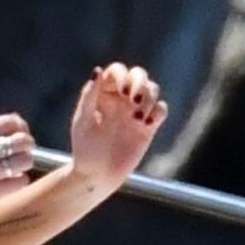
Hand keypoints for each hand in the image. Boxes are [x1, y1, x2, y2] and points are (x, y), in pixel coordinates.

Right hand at [0, 114, 35, 221]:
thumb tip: (16, 126)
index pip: (8, 122)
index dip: (20, 127)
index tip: (19, 133)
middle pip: (19, 140)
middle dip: (28, 144)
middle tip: (25, 151)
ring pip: (23, 160)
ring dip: (26, 162)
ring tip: (19, 167)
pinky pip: (20, 181)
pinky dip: (20, 180)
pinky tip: (11, 182)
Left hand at [69, 62, 167, 188]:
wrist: (97, 174)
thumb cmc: (85, 148)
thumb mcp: (83, 121)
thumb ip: (90, 96)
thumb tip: (98, 70)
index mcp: (103, 94)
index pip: (117, 71)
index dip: (120, 75)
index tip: (118, 91)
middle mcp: (121, 99)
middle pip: (139, 75)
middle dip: (139, 81)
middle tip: (132, 98)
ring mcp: (135, 112)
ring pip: (152, 90)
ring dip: (149, 97)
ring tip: (138, 117)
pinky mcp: (148, 127)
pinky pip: (161, 109)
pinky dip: (158, 111)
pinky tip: (146, 123)